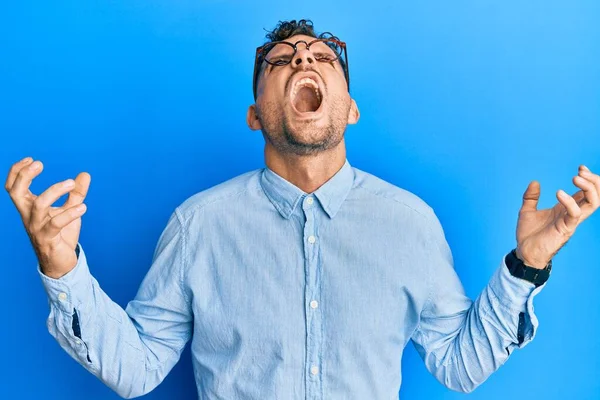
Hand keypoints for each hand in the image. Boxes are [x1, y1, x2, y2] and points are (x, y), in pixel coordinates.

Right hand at [5, 157, 90, 278]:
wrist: (61, 262)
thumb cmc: (61, 234)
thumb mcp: (69, 209)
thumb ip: (76, 193)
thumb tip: (85, 174)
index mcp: (29, 208)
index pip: (13, 187)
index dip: (17, 171)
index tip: (31, 159)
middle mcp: (28, 216)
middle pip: (15, 192)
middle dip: (25, 176)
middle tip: (40, 163)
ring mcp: (36, 228)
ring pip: (38, 205)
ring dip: (55, 190)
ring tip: (72, 184)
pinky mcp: (48, 239)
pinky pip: (56, 223)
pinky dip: (70, 213)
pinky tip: (83, 207)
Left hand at [516, 165, 598, 268]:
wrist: (524, 252)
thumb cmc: (529, 234)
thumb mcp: (527, 211)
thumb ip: (531, 197)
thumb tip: (535, 182)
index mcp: (565, 208)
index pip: (585, 192)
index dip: (588, 179)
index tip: (581, 167)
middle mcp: (572, 214)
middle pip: (595, 196)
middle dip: (594, 181)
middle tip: (581, 171)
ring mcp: (571, 221)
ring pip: (593, 203)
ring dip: (589, 188)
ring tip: (576, 178)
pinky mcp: (566, 229)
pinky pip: (575, 214)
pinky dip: (570, 201)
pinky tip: (559, 193)